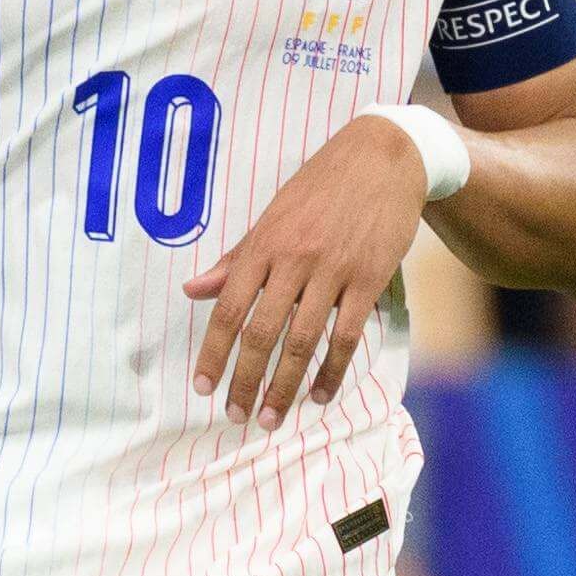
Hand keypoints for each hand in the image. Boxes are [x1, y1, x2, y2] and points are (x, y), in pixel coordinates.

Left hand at [185, 114, 428, 424]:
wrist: (383, 157)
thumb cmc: (321, 185)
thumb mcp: (272, 214)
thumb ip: (236, 258)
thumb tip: (192, 291)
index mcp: (265, 243)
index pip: (229, 308)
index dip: (213, 353)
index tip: (202, 386)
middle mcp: (295, 260)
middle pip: (262, 333)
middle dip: (245, 381)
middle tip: (235, 416)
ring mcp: (334, 271)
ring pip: (303, 341)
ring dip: (285, 386)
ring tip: (272, 418)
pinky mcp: (369, 280)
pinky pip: (346, 336)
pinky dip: (332, 371)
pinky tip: (320, 394)